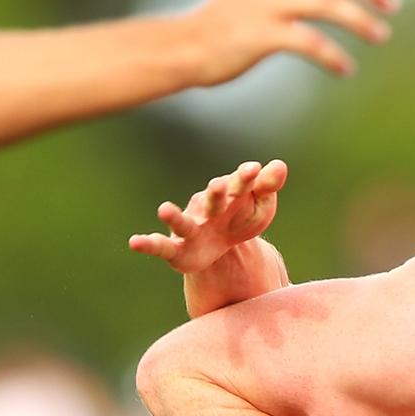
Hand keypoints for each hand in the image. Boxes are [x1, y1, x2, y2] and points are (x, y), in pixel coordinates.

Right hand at [130, 160, 285, 273]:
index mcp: (230, 198)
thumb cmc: (240, 218)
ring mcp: (191, 228)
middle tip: (219, 185)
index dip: (246, 179)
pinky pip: (160, 246)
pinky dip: (148, 244)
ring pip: (182, 222)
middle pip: (212, 201)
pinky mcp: (178, 250)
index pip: (239, 186)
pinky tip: (134, 242)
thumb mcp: (260, 206)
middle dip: (215, 194)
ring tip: (163, 209)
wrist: (220, 247)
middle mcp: (207, 210)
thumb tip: (280, 165)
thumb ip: (267, 186)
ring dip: (173, 216)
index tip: (255, 169)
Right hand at [182, 0, 400, 82]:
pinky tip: (345, 69)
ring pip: (326, 4)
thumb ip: (292, 0)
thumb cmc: (226, 28)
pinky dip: (332, 56)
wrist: (185, 48)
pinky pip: (308, 42)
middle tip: (395, 6)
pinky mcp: (261, 34)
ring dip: (359, 20)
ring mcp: (266, 5)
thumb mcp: (258, 2)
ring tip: (382, 36)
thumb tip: (326, 2)